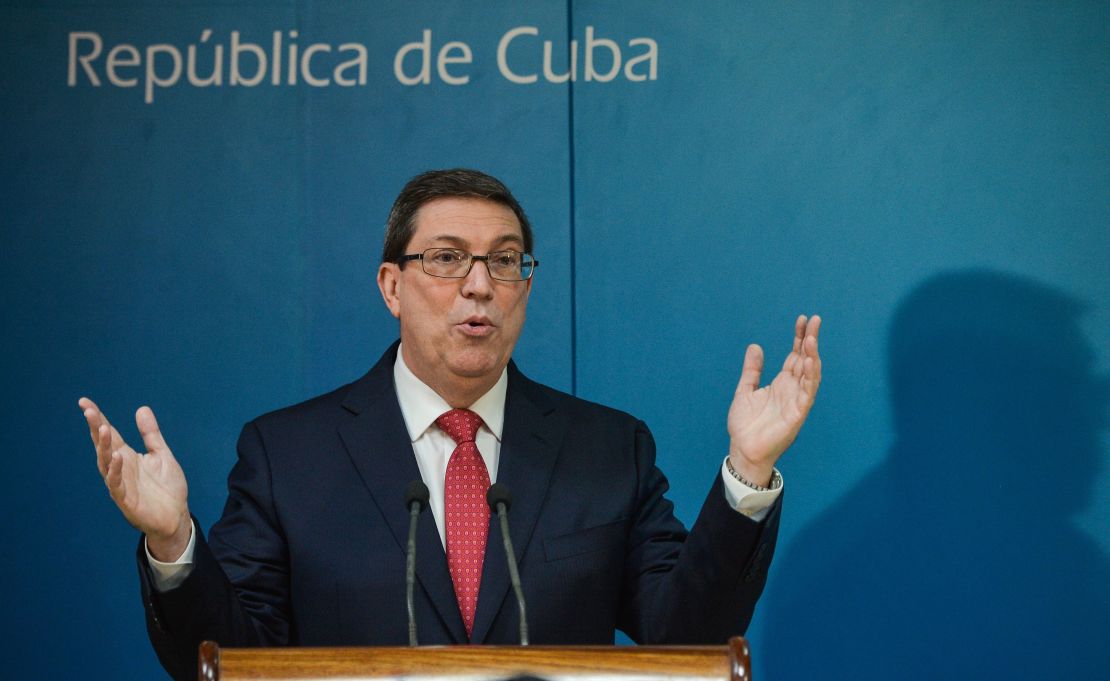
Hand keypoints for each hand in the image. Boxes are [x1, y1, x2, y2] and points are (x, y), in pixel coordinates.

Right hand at [79, 397, 190, 560]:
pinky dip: (115, 470)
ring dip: (104, 447)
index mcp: (127, 457)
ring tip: (104, 428)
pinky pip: (117, 484)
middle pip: (104, 446)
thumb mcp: (161, 454)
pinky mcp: (126, 500)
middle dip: (96, 428)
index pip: (109, 435)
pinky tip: (117, 457)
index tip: (85, 402)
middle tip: (89, 410)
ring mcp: (121, 484)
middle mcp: (120, 468)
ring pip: (106, 463)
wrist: (176, 516)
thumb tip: (141, 408)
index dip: (98, 419)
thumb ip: (150, 434)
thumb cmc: (167, 488)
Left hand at [727, 315, 821, 486]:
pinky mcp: (797, 413)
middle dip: (810, 340)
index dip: (799, 338)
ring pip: (810, 374)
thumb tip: (755, 346)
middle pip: (805, 360)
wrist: (743, 450)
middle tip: (814, 320)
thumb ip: (752, 370)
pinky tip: (811, 361)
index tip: (801, 320)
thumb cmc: (745, 425)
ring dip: (812, 355)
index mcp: (782, 384)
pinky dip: (811, 377)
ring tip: (811, 337)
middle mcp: (792, 390)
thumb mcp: (745, 390)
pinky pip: (807, 392)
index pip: (795, 356)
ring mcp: (796, 401)